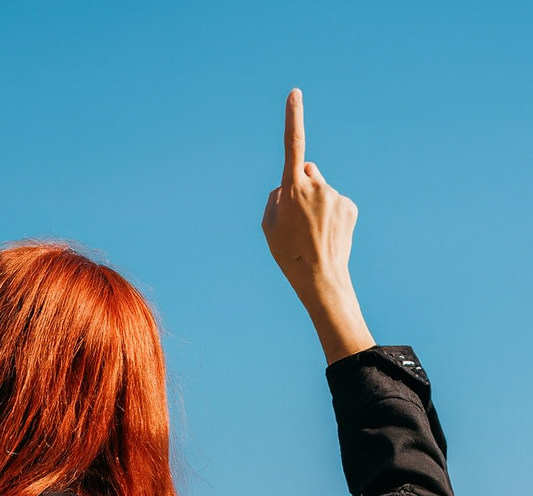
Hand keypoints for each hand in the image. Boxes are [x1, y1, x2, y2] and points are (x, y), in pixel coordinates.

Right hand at [261, 91, 373, 363]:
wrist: (321, 278)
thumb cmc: (289, 254)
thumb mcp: (268, 227)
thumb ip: (274, 199)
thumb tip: (287, 187)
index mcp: (293, 189)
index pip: (293, 145)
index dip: (293, 118)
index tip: (295, 93)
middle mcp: (317, 185)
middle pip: (308, 171)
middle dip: (302, 184)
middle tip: (298, 217)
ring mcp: (335, 195)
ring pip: (322, 190)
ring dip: (316, 203)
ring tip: (313, 233)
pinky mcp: (350, 206)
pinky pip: (336, 203)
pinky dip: (331, 215)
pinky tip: (327, 235)